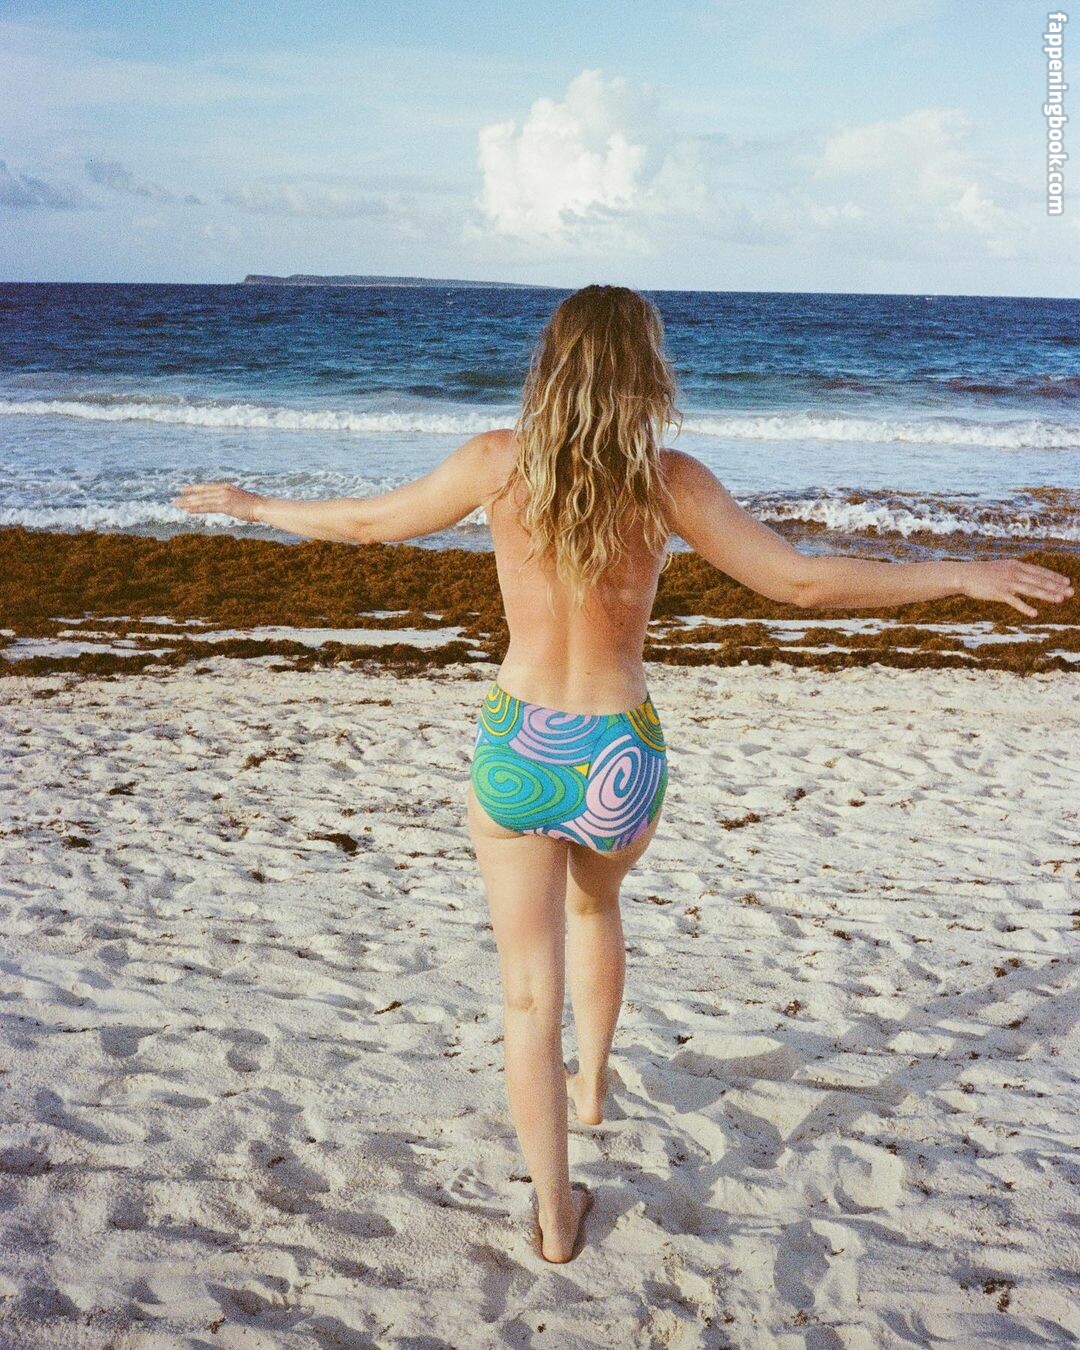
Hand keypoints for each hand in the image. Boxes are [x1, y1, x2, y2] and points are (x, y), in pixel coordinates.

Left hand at [173, 482, 264, 522]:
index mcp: (225, 487)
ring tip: (177, 505)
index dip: (193, 489)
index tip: (183, 490)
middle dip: (187, 497)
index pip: (206, 487)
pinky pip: (207, 507)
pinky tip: (188, 510)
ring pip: (202, 500)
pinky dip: (196, 509)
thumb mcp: (240, 499)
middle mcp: (222, 490)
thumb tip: (227, 504)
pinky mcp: (224, 506)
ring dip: (188, 503)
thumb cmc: (254, 505)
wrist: (262, 507)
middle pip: (201, 493)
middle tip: (175, 500)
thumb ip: (231, 500)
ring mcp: (223, 497)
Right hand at [958, 559, 1072, 617]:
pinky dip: (1025, 607)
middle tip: (1070, 592)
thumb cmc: (981, 573)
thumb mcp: (1000, 567)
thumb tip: (1025, 575)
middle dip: (1056, 586)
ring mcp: (1006, 583)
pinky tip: (1034, 613)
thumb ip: (1014, 571)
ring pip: (1031, 589)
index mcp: (1015, 565)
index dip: (1053, 577)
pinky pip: (1014, 601)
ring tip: (1060, 599)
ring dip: (1046, 595)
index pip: (1039, 571)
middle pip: (1039, 580)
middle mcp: (1014, 572)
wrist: (964, 574)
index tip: (1066, 581)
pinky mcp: (998, 593)